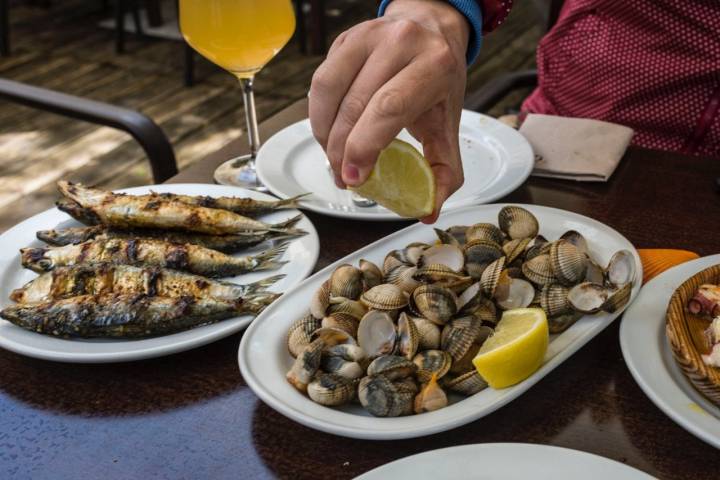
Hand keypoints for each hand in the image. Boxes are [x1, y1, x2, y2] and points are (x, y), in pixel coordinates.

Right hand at [309, 0, 469, 222]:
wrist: (430, 30)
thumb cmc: (438, 83)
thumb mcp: (449, 124)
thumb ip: (444, 170)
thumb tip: (428, 211)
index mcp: (433, 65)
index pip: (389, 108)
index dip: (365, 146)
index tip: (355, 177)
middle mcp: (400, 42)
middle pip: (355, 105)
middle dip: (342, 150)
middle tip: (344, 177)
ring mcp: (368, 36)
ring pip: (329, 91)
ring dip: (324, 134)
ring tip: (334, 157)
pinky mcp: (345, 38)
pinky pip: (320, 82)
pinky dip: (319, 115)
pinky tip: (330, 132)